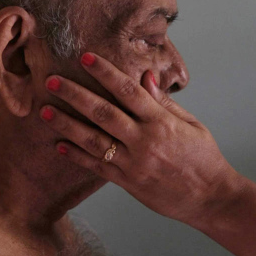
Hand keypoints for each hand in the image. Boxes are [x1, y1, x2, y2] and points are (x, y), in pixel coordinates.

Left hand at [40, 52, 243, 227]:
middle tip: (51, 80)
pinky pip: (97, 167)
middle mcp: (144, 140)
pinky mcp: (128, 183)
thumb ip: (163, 102)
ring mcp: (134, 163)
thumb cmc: (203, 156)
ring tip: (44, 111)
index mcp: (161, 122)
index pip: (128, 90)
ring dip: (66, 124)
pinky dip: (77, 156)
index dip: (105, 72)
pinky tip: (59, 145)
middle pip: (103, 112)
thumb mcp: (190, 123)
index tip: (85, 57)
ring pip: (93, 140)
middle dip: (75, 95)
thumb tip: (145, 77)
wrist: (211, 198)